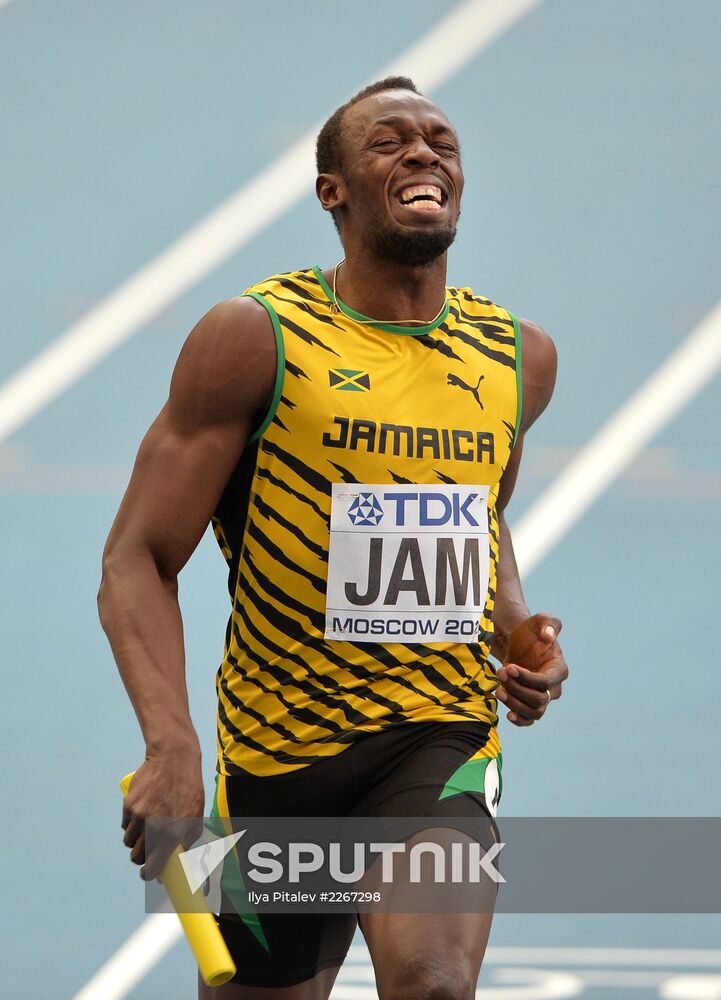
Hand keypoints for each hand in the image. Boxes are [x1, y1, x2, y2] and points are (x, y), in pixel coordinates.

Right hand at [121, 748, 204, 880]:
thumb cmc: (189, 789)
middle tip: (148, 851)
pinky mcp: (129, 805)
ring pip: (129, 841)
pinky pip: (125, 824)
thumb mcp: (196, 816)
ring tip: (146, 827)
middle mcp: (153, 827)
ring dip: (136, 840)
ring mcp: (139, 816)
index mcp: (172, 833)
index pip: (153, 867)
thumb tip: (176, 862)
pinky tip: (142, 812)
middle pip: (137, 857)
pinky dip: (131, 824)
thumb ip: (187, 841)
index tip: (149, 874)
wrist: (173, 758)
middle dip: (141, 858)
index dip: (149, 874)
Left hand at [495, 613, 567, 726]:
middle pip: (539, 699)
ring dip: (515, 704)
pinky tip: (508, 714)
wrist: (516, 642)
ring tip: (499, 691)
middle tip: (500, 672)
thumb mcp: (539, 620)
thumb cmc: (530, 632)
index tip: (509, 667)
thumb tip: (549, 636)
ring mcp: (542, 697)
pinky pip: (529, 720)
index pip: (546, 682)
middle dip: (517, 688)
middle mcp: (554, 687)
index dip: (527, 678)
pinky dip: (520, 721)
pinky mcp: (529, 703)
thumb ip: (549, 623)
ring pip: (534, 712)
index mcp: (559, 669)